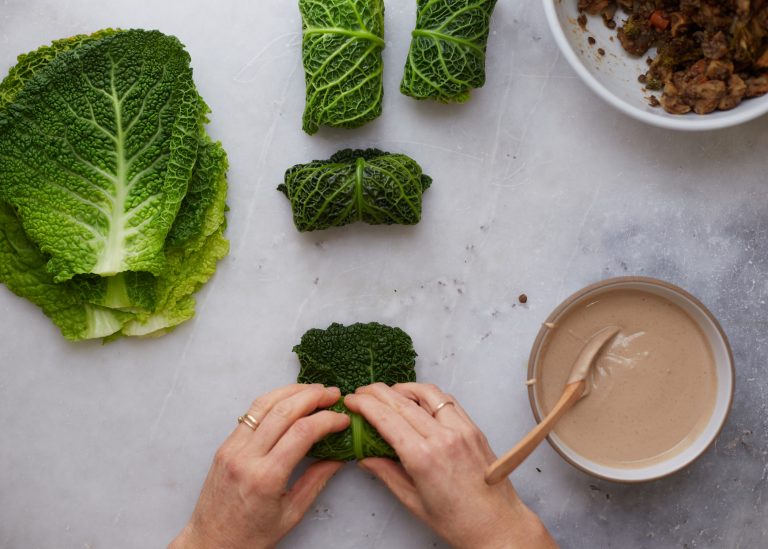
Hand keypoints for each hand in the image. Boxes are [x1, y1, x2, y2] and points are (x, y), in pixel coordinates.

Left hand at [170, 384, 349, 548]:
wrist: (210, 543)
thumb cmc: (250, 536)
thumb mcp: (291, 514)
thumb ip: (316, 480)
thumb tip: (340, 456)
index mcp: (266, 478)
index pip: (302, 433)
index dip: (327, 420)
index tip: (343, 419)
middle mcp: (246, 457)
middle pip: (284, 411)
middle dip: (313, 397)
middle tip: (333, 394)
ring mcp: (232, 448)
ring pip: (264, 404)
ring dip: (292, 391)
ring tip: (314, 390)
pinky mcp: (225, 445)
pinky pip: (251, 414)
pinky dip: (274, 401)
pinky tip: (289, 400)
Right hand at [345, 383, 556, 548]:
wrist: (498, 525)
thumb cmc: (458, 522)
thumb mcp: (413, 502)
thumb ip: (386, 473)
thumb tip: (365, 456)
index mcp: (424, 458)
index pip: (387, 418)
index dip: (365, 405)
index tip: (352, 400)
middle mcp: (443, 437)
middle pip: (402, 401)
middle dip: (377, 392)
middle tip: (362, 392)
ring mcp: (461, 429)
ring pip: (427, 393)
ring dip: (403, 387)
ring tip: (388, 392)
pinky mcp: (473, 428)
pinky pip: (447, 400)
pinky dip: (428, 395)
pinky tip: (417, 400)